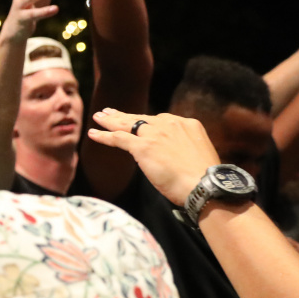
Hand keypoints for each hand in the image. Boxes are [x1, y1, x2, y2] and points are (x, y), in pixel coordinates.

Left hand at [88, 109, 217, 205]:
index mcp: (187, 125)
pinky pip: (118, 138)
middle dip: (124, 115)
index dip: (145, 121)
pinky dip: (104, 136)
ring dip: (110, 121)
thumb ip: (182, 148)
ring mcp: (156, 134)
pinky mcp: (143, 146)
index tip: (136, 120)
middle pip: (141, 118)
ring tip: (98, 117)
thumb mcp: (197, 154)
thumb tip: (172, 155)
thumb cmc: (205, 179)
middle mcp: (171, 124)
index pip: (160, 120)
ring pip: (127, 124)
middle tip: (109, 112)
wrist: (205, 185)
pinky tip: (93, 134)